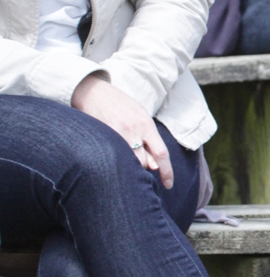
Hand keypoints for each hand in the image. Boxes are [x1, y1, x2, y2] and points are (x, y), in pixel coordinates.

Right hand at [71, 74, 173, 188]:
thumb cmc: (119, 106)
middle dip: (144, 169)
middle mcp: (134, 130)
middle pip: (145, 162)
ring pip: (129, 162)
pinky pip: (112, 156)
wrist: (93, 91)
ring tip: (124, 161)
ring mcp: (117, 133)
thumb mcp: (140, 117)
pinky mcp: (102, 135)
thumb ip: (149, 139)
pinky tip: (110, 159)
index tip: (168, 185)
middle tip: (137, 167)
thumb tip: (155, 166)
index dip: (167, 172)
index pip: (162, 154)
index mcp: (147, 125)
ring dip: (129, 167)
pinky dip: (115, 161)